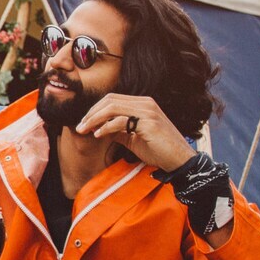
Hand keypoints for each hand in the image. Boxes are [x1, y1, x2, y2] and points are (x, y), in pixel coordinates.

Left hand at [76, 93, 195, 171]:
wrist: (179, 161)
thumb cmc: (158, 150)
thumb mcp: (133, 138)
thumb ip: (118, 130)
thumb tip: (99, 129)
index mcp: (142, 104)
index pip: (112, 99)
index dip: (95, 110)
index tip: (84, 123)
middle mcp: (145, 103)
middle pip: (110, 100)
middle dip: (91, 113)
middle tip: (80, 127)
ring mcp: (148, 111)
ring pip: (113, 107)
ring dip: (94, 119)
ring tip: (84, 130)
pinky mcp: (149, 123)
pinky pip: (121, 120)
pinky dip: (106, 127)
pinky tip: (98, 135)